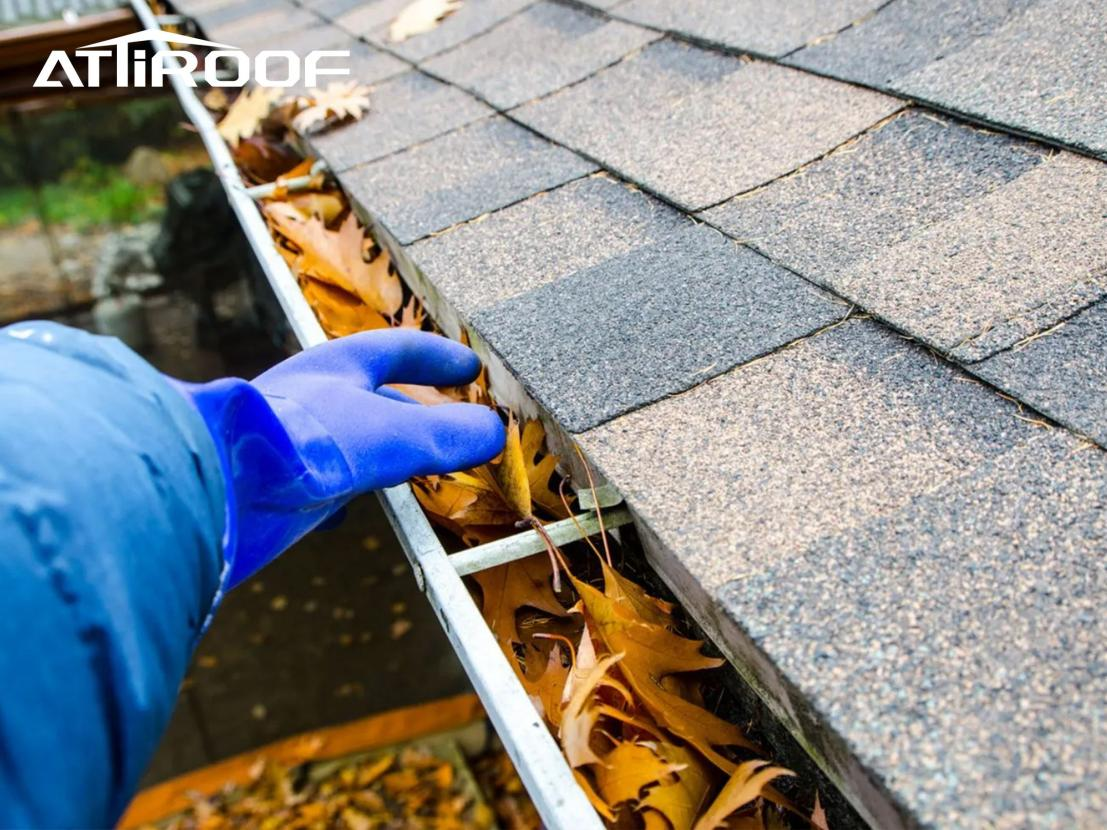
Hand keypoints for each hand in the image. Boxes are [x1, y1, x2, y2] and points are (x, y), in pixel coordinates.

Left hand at [172, 330, 504, 587]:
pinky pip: (321, 481)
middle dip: (415, 408)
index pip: (397, 349)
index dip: (437, 357)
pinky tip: (347, 511)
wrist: (216, 487)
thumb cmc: (300, 441)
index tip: (470, 366)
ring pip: (350, 440)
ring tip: (414, 469)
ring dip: (385, 452)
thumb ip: (445, 435)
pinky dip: (345, 491)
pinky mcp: (276, 483)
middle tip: (452, 423)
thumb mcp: (391, 434)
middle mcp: (313, 398)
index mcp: (338, 366)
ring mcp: (293, 440)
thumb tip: (495, 432)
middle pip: (375, 395)